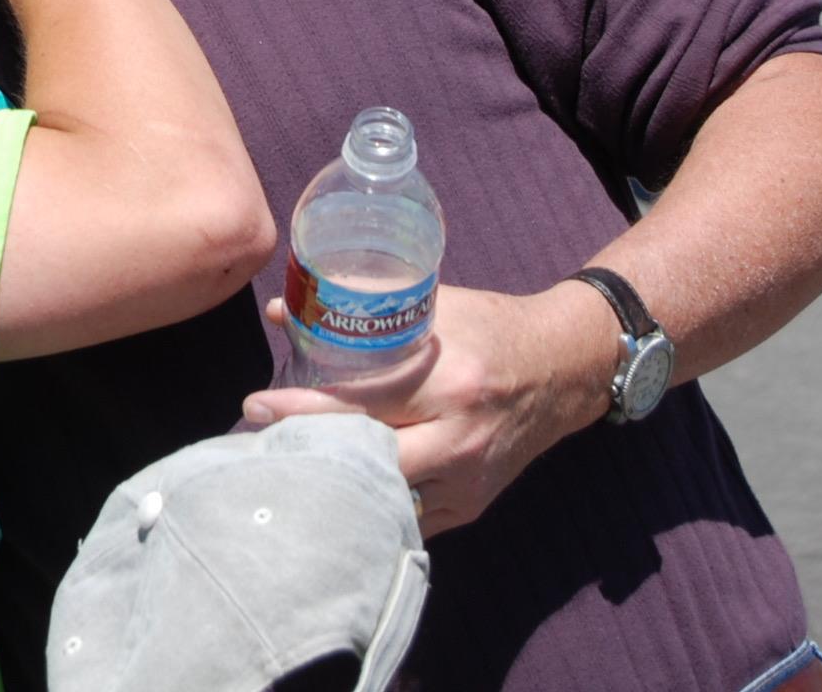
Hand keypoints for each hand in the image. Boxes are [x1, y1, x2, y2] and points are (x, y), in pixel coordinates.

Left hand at [243, 284, 611, 537]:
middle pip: (368, 458)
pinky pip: (408, 516)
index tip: (255, 406)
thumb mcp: (436, 305)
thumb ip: (364, 307)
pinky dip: (370, 500)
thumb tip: (283, 310)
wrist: (566, 371)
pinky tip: (334, 487)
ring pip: (385, 496)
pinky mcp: (472, 506)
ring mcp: (469, 480)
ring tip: (285, 466)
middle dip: (308, 452)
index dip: (304, 408)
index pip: (364, 404)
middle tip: (256, 442)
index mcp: (452, 383)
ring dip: (335, 482)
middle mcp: (461, 438)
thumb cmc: (492, 329)